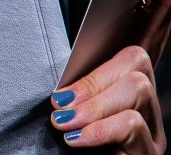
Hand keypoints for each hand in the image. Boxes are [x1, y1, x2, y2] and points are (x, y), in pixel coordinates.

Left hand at [50, 45, 165, 152]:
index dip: (96, 67)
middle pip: (136, 77)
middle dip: (93, 88)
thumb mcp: (71, 118)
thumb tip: (53, 79)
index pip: (131, 59)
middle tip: (60, 108)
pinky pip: (132, 130)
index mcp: (128, 99)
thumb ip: (72, 97)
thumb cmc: (62, 150)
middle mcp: (148, 118)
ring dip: (93, 109)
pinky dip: (99, 131)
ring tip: (64, 125)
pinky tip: (75, 141)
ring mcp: (151, 141)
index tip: (60, 91)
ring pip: (136, 99)